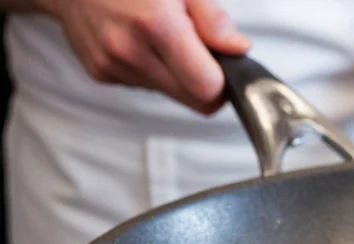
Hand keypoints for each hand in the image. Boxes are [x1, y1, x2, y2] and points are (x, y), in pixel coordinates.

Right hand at [41, 0, 250, 113]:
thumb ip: (212, 18)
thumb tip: (238, 49)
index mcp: (155, 23)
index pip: (207, 89)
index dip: (225, 82)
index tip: (226, 65)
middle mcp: (129, 50)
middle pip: (194, 101)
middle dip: (206, 84)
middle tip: (202, 53)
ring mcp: (112, 65)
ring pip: (171, 95)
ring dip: (178, 75)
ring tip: (164, 39)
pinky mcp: (101, 73)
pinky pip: (146, 86)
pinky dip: (154, 70)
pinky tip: (141, 41)